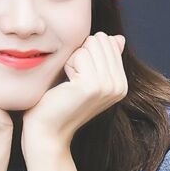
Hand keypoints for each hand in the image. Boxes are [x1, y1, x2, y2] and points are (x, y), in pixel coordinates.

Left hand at [21, 32, 126, 152]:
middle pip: (100, 40)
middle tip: (72, 80)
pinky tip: (66, 86)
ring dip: (73, 60)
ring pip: (89, 45)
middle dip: (80, 53)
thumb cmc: (59, 103)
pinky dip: (67, 65)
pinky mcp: (92, 86)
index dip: (86, 52)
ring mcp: (108, 86)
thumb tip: (118, 38)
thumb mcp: (85, 77)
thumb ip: (103, 58)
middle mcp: (119, 86)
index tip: (79, 77)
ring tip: (69, 84)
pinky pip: (78, 54)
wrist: (48, 132)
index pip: (108, 41)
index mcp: (121, 84)